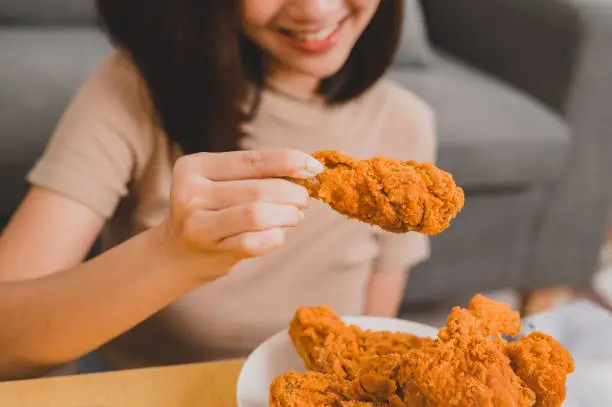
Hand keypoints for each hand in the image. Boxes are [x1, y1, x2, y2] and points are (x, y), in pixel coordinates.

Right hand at [156, 148, 323, 281]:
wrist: (175, 255)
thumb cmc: (210, 212)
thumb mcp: (220, 184)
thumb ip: (255, 174)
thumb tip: (306, 167)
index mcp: (195, 166)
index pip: (252, 160)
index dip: (288, 161)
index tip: (314, 167)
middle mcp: (191, 193)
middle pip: (258, 189)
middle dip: (292, 193)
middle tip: (303, 198)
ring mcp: (197, 224)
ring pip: (257, 215)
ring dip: (287, 214)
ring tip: (295, 216)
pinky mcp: (210, 251)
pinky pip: (254, 243)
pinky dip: (275, 237)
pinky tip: (279, 234)